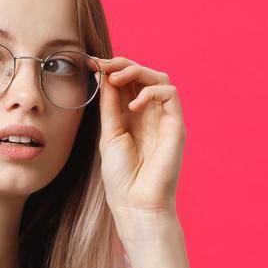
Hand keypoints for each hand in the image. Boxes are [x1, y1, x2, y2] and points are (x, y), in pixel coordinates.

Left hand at [95, 55, 185, 238]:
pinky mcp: (176, 125)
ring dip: (137, 71)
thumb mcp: (109, 134)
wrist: (136, 203)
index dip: (112, 68)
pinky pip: (170, 94)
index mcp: (132, 116)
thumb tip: (104, 75)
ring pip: (159, 78)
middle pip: (143, 74)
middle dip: (123, 64)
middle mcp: (150, 114)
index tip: (91, 64)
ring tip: (117, 78)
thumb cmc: (121, 176)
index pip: (126, 82)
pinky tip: (134, 106)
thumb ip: (109, 105)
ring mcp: (164, 118)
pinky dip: (151, 91)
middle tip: (103, 65)